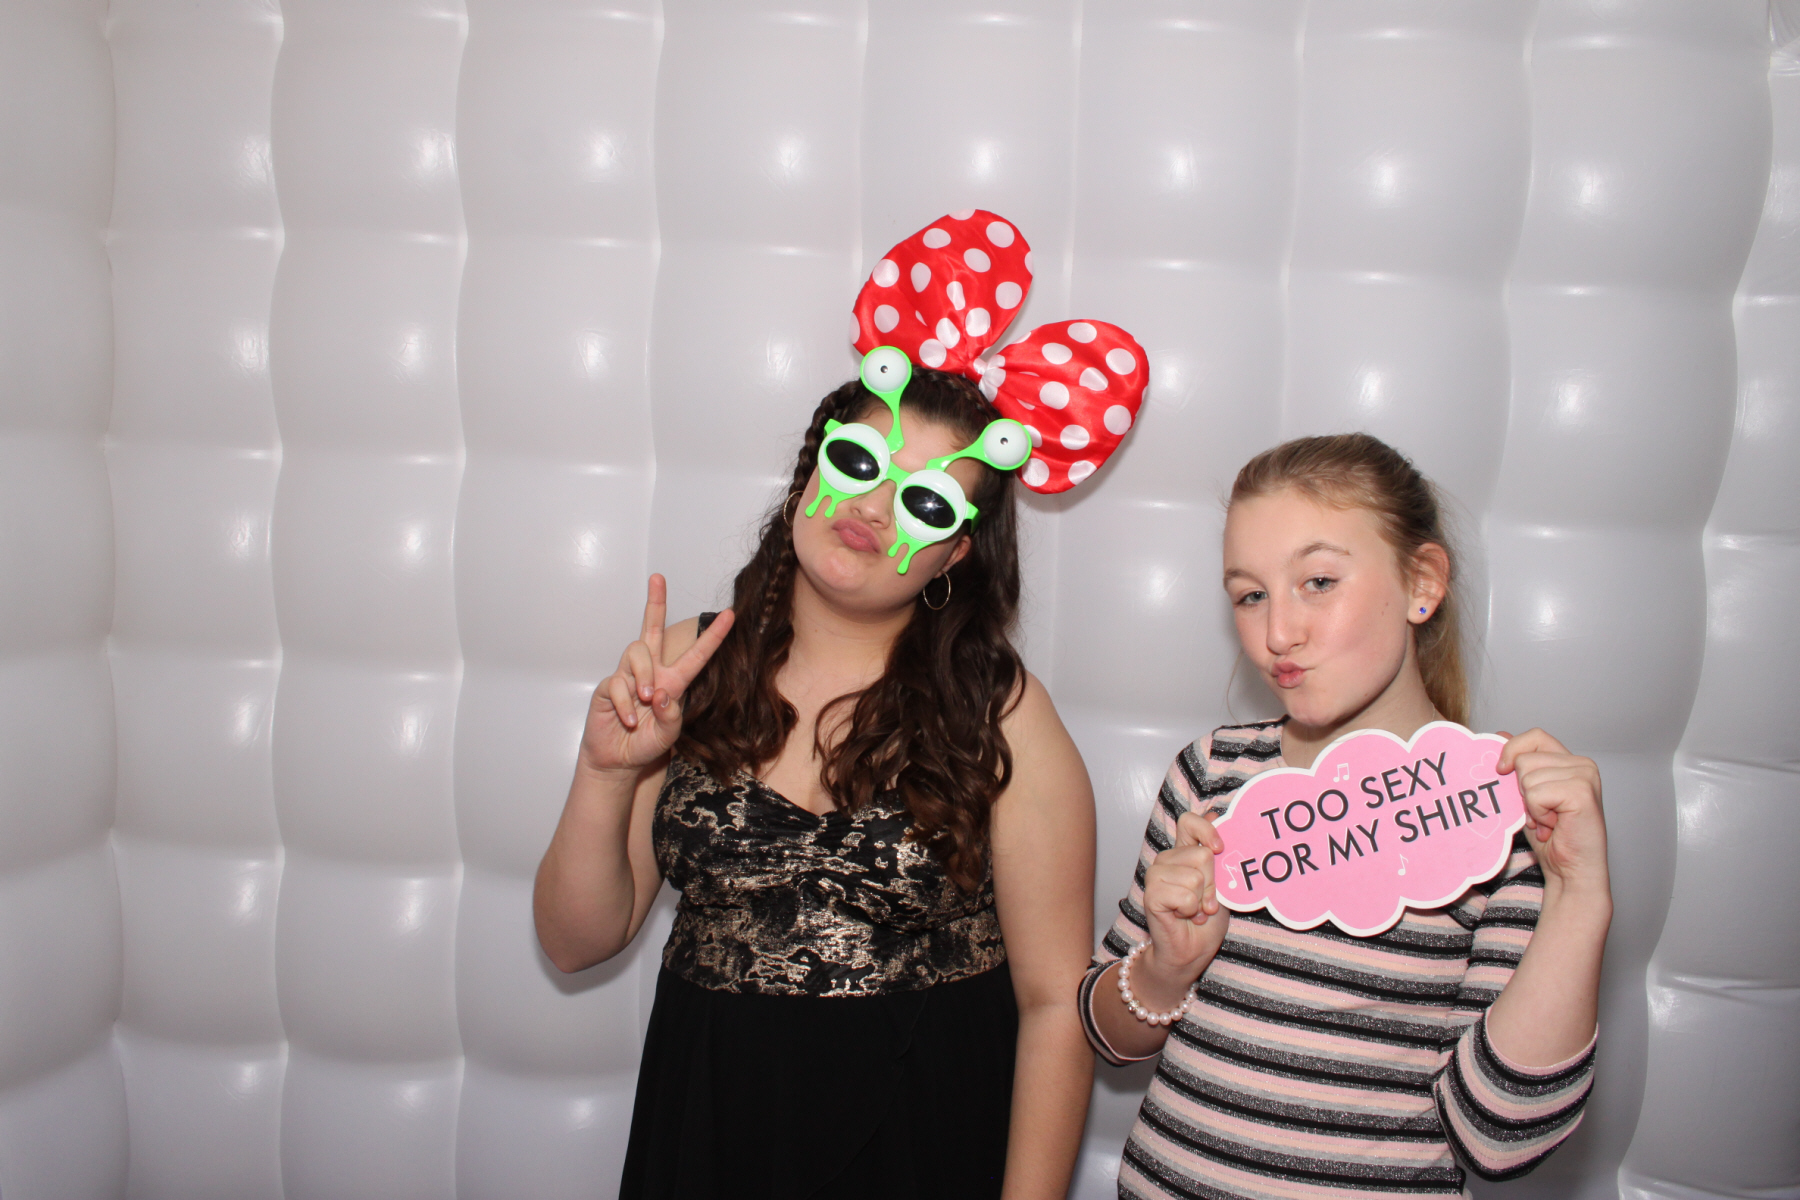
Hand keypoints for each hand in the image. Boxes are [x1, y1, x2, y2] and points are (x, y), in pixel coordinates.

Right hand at [578, 575, 733, 777]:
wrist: (617, 760)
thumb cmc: (646, 744)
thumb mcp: (668, 734)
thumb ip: (670, 715)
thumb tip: (661, 692)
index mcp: (673, 681)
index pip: (696, 654)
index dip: (713, 635)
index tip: (729, 614)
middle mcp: (651, 672)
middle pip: (652, 628)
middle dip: (655, 602)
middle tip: (658, 578)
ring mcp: (628, 677)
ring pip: (636, 652)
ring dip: (643, 676)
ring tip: (646, 699)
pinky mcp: (608, 687)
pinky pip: (617, 683)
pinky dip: (626, 703)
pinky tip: (629, 720)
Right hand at [1137, 810, 1230, 1002]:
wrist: (1190, 953)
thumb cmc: (1206, 921)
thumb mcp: (1222, 885)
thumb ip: (1218, 856)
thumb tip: (1214, 814)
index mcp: (1183, 853)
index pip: (1189, 822)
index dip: (1206, 830)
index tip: (1220, 849)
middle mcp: (1167, 860)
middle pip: (1202, 855)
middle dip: (1213, 885)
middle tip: (1206, 903)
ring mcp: (1156, 876)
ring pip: (1195, 876)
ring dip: (1201, 900)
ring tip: (1195, 911)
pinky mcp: (1151, 894)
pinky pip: (1184, 895)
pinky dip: (1190, 911)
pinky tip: (1184, 917)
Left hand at [1498, 728, 1608, 891]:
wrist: (1570, 871)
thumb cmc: (1550, 838)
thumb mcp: (1526, 796)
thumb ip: (1517, 767)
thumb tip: (1499, 735)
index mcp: (1569, 762)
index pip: (1534, 736)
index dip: (1512, 750)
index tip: (1502, 772)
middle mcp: (1581, 764)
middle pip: (1524, 759)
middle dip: (1521, 791)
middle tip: (1540, 813)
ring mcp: (1585, 776)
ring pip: (1527, 777)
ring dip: (1530, 806)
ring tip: (1548, 822)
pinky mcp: (1582, 792)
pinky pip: (1536, 794)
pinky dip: (1538, 814)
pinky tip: (1553, 827)